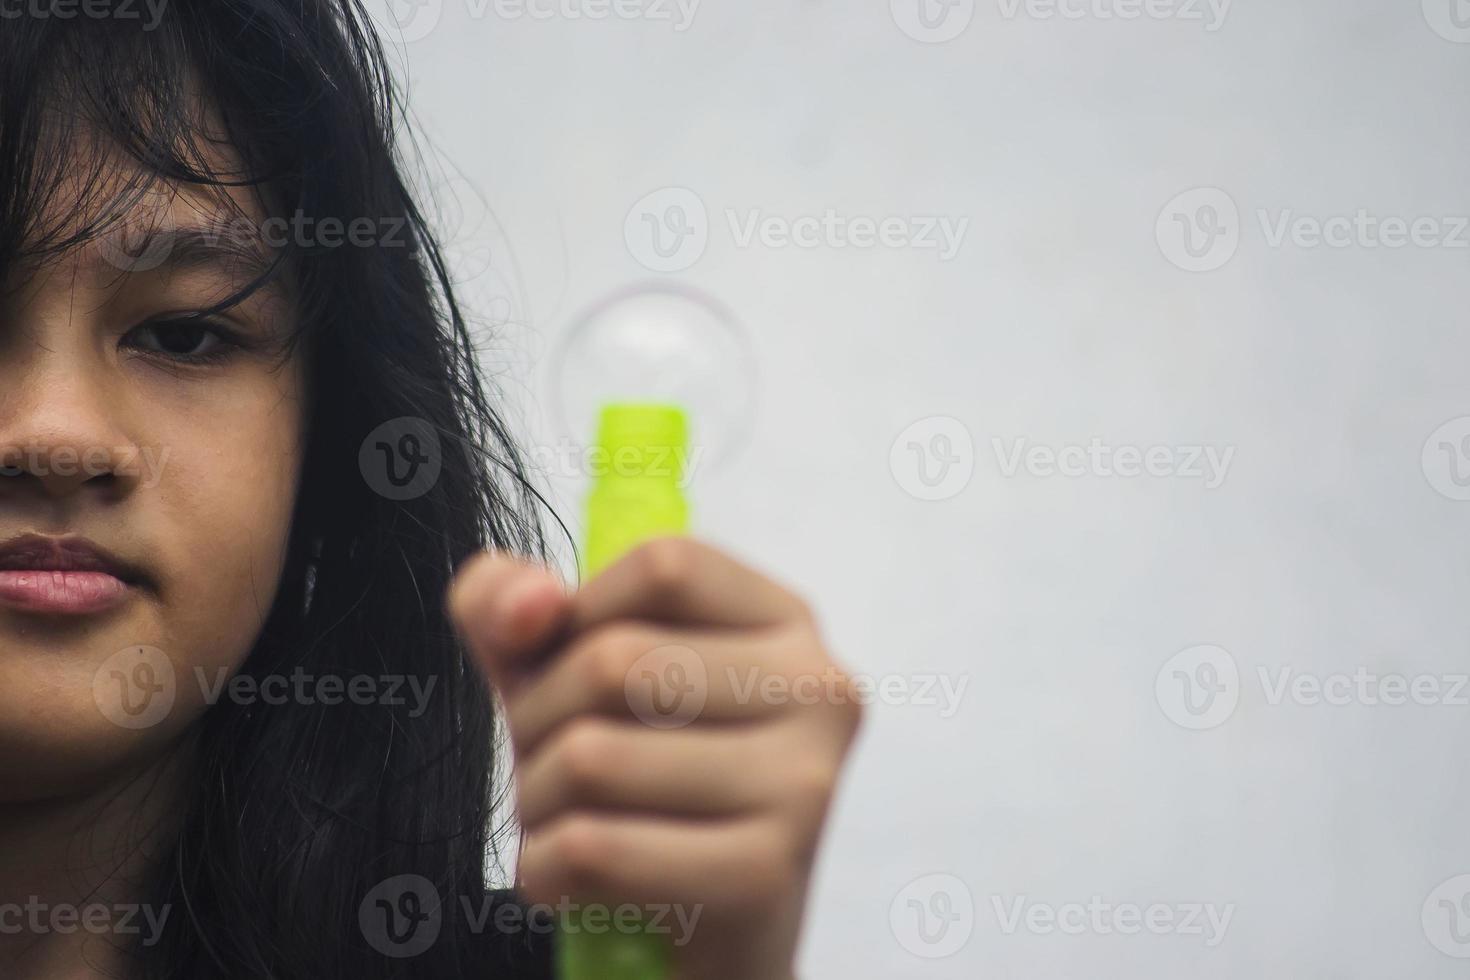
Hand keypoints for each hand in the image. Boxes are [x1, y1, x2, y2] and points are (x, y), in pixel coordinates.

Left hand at [448, 537, 863, 979]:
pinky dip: (544, 867)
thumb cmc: (636, 782)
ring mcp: (803, 784)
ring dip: (534, 802)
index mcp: (783, 621)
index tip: (563, 665)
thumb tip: (531, 603)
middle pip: (615, 660)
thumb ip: (511, 604)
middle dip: (534, 720)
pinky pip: (595, 847)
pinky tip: (567, 876)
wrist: (706, 938)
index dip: (579, 612)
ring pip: (592, 756)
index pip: (664, 564)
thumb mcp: (563, 671)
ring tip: (560, 821)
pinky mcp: (765, 876)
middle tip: (545, 764)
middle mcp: (816, 690)